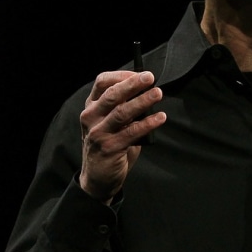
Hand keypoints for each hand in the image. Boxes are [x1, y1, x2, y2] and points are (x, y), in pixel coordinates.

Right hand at [79, 70, 165, 203]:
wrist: (98, 178)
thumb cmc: (109, 144)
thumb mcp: (111, 122)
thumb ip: (123, 106)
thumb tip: (148, 91)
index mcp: (91, 106)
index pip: (102, 82)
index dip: (122, 75)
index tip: (141, 73)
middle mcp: (91, 117)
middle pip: (112, 95)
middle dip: (132, 84)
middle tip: (150, 78)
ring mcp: (98, 133)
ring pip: (121, 112)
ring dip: (142, 101)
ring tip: (158, 94)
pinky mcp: (109, 148)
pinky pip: (131, 132)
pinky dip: (147, 123)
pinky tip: (160, 117)